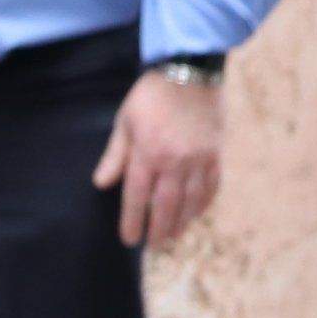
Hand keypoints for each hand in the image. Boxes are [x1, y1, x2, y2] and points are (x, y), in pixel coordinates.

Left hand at [94, 68, 224, 250]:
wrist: (191, 71)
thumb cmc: (152, 96)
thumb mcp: (125, 121)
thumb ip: (115, 155)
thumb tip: (101, 184)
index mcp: (148, 153)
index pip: (137, 197)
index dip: (132, 221)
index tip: (129, 239)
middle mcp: (175, 161)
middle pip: (166, 206)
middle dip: (158, 230)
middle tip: (153, 245)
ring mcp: (198, 159)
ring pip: (191, 201)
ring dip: (181, 223)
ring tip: (173, 236)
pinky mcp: (215, 154)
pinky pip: (211, 187)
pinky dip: (203, 204)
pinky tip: (195, 214)